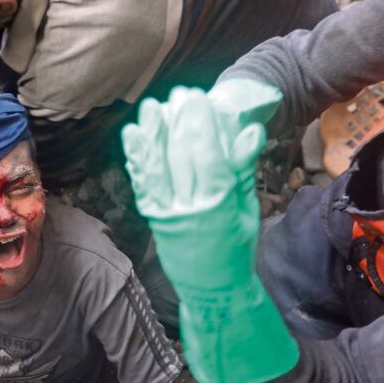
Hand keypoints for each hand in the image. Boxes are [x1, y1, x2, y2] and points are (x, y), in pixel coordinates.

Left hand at [122, 81, 298, 382]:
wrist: (211, 287)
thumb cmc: (235, 246)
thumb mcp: (247, 208)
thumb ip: (243, 169)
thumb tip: (250, 131)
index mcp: (219, 204)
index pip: (208, 157)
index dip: (201, 126)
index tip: (200, 99)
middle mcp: (190, 207)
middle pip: (180, 157)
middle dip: (179, 122)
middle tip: (180, 95)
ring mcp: (167, 213)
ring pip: (156, 167)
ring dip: (152, 134)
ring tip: (152, 106)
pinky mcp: (152, 217)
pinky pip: (142, 183)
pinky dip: (137, 157)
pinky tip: (133, 134)